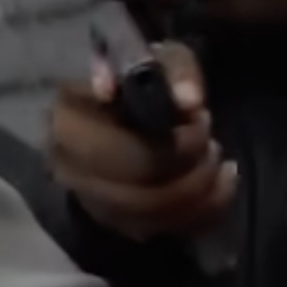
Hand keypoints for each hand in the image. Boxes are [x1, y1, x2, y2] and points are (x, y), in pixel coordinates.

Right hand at [48, 42, 234, 241]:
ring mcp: (85, 197)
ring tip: (218, 164)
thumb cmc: (143, 73)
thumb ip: (175, 71)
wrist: (127, 95)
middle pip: (132, 197)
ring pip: (146, 220)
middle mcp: (66, 166)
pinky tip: (220, 187)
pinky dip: (200, 214)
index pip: (118, 155)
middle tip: (213, 147)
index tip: (202, 121)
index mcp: (67, 120)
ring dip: (197, 196)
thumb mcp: (161, 55)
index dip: (171, 147)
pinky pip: (159, 230)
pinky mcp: (109, 218)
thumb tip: (189, 104)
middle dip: (187, 176)